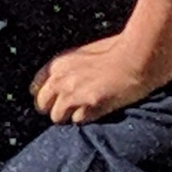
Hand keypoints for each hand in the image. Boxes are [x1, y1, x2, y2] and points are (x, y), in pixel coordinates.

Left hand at [31, 34, 163, 123]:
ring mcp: (72, 94)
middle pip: (42, 105)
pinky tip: (97, 111)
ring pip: (57, 117)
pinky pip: (77, 121)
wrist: (135, 58)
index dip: (46, 96)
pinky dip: (86, 118)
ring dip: (69, 116)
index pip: (35, 88)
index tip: (54, 100)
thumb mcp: (85, 53)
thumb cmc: (117, 51)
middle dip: (54, 108)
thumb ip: (70, 68)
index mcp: (58, 64)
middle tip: (67, 111)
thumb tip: (64, 83)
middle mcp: (60, 79)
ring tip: (85, 111)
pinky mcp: (87, 107)